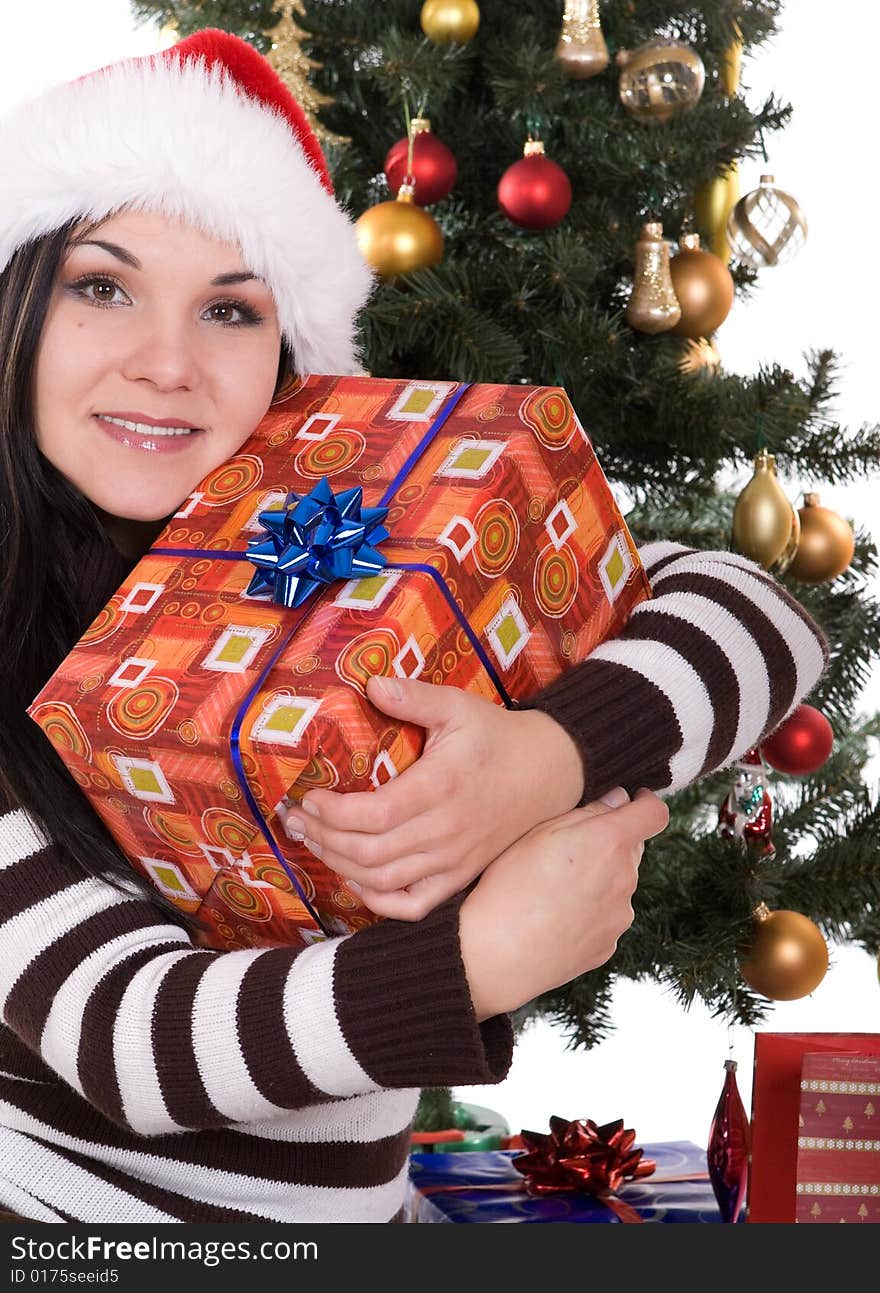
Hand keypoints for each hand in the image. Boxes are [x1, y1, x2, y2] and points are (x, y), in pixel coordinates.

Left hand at [277, 675, 586, 919]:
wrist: (549, 772)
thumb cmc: (497, 737)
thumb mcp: (457, 706)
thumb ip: (413, 696)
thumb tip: (370, 682)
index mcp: (442, 786)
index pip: (375, 815)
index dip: (334, 813)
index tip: (309, 797)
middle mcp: (446, 831)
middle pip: (370, 851)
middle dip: (324, 838)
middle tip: (296, 820)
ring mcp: (454, 860)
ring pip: (384, 879)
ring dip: (341, 866)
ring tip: (315, 842)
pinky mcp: (460, 876)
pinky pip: (413, 904)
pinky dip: (378, 900)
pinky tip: (356, 879)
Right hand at [459, 789, 669, 1020]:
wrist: (495, 954)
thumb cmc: (508, 886)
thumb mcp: (537, 832)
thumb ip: (587, 811)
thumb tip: (618, 800)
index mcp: (609, 842)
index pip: (653, 813)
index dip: (645, 803)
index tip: (631, 802)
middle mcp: (624, 879)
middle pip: (633, 849)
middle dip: (610, 842)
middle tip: (566, 850)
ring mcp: (619, 916)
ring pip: (619, 884)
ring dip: (599, 878)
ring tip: (553, 890)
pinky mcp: (609, 945)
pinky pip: (607, 917)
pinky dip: (590, 911)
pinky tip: (555, 917)